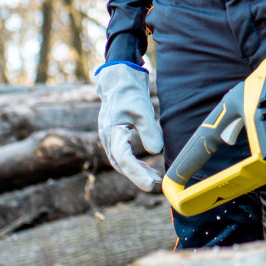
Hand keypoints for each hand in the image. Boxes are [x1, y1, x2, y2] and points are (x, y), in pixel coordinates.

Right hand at [93, 60, 163, 191]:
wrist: (118, 80)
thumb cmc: (130, 93)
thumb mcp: (142, 110)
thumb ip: (149, 131)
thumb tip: (156, 152)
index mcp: (113, 132)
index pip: (124, 159)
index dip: (137, 173)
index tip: (151, 184)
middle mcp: (108, 138)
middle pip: (121, 165)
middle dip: (138, 177)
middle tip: (157, 185)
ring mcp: (110, 138)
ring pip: (121, 162)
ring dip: (137, 172)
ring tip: (156, 180)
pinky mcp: (115, 137)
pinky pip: (123, 156)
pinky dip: (135, 165)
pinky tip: (148, 169)